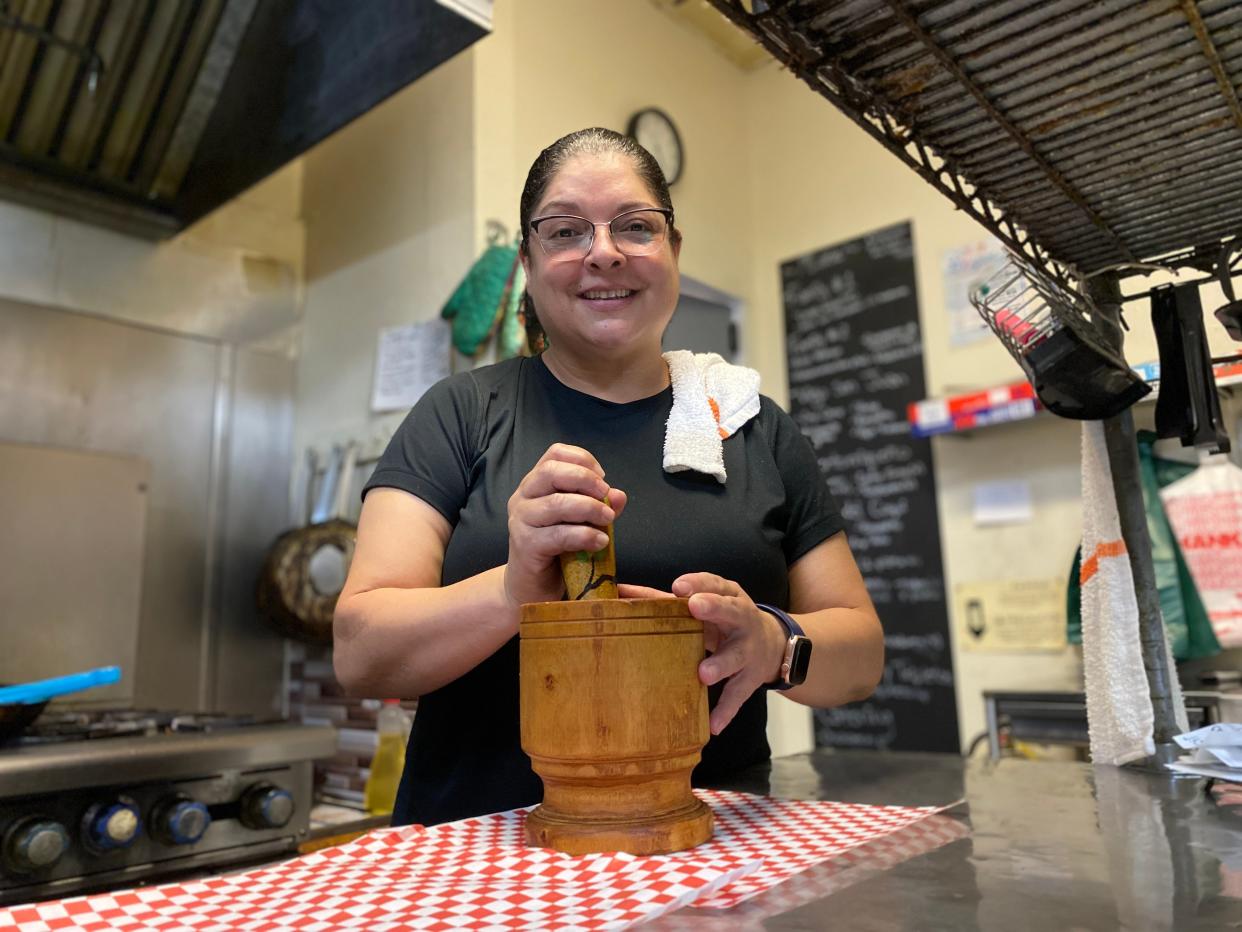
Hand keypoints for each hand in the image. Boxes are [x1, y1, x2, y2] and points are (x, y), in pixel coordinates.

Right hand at [505, 444, 626, 608]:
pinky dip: (583, 536)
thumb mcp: (581, 523)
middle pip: (551, 471)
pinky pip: (557, 535)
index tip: (603, 477)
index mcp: (536, 484)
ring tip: (608, 520)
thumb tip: (619, 495)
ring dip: (589, 509)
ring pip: (556, 503)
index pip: (554, 454)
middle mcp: (523, 497)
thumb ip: (599, 506)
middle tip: (605, 496)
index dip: (582, 459)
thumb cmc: (556, 550)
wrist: (531, 587)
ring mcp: (520, 520)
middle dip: (585, 480)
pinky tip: (599, 541)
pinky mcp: (525, 545)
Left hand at [671, 573, 787, 734]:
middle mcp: (742, 620)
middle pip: (731, 611)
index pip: (715, 584)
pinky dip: (725, 711)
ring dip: (720, 664)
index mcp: (728, 597)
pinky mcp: (750, 679)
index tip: (678, 586)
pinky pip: (737, 695)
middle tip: (695, 606)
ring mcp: (748, 650)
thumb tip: (619, 593)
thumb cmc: (723, 620)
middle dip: (714, 608)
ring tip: (703, 674)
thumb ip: (666, 600)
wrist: (773, 645)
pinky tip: (713, 725)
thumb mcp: (704, 605)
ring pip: (735, 655)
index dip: (698, 583)